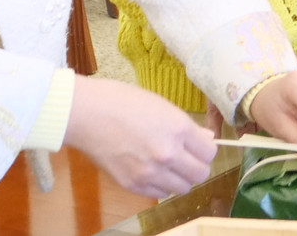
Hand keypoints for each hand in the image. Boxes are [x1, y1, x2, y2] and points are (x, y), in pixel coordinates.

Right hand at [66, 75, 218, 198]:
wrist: (86, 114)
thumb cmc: (122, 102)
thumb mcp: (162, 106)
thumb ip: (186, 127)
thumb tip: (205, 138)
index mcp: (178, 128)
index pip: (210, 153)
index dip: (205, 149)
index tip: (198, 146)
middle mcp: (168, 153)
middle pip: (200, 174)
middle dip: (197, 166)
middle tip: (186, 158)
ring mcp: (149, 172)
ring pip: (183, 188)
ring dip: (180, 178)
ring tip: (168, 166)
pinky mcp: (132, 184)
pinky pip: (160, 194)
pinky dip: (160, 186)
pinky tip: (152, 172)